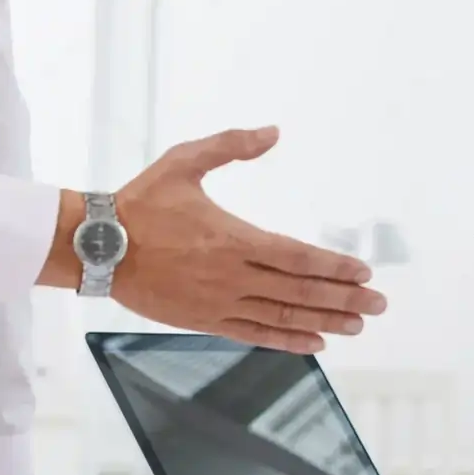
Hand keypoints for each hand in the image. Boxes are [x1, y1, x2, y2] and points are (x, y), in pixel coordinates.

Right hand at [107, 127, 386, 351]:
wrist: (95, 246)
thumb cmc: (141, 201)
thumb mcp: (184, 160)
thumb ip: (231, 145)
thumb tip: (273, 131)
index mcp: (232, 238)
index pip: (297, 257)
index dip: (334, 267)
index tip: (364, 272)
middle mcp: (231, 276)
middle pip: (298, 291)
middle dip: (342, 298)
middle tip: (378, 304)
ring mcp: (218, 303)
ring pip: (281, 316)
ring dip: (323, 322)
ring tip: (357, 325)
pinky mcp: (203, 321)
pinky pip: (253, 335)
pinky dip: (286, 341)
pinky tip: (313, 343)